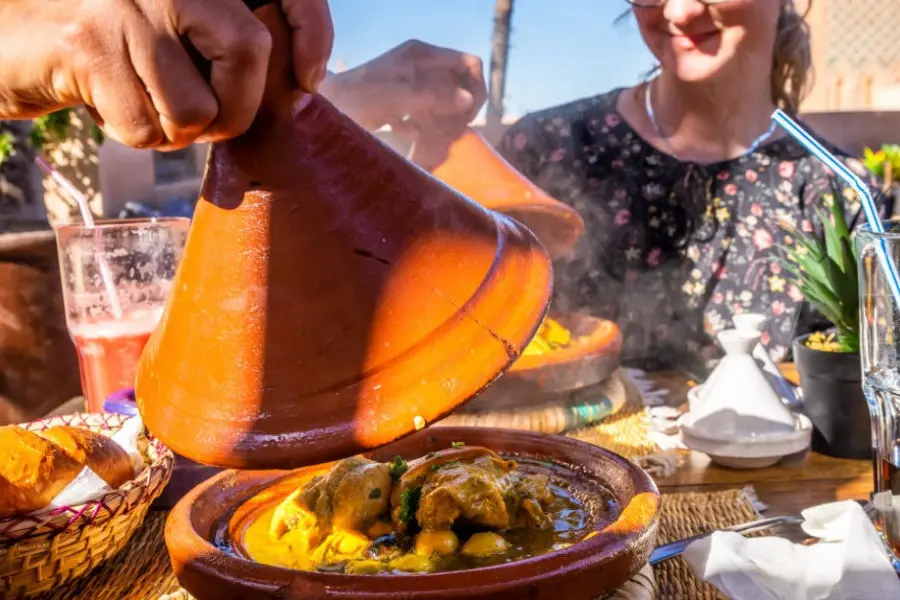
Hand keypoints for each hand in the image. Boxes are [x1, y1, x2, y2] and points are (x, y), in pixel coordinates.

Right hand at [0, 0, 332, 149]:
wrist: (16, 37)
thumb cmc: (117, 45)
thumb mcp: (181, 31)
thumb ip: (231, 46)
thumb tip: (299, 87)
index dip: (313, 32)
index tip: (309, 80)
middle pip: (248, 50)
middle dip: (236, 111)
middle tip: (209, 121)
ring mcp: (126, 5)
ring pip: (195, 107)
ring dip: (176, 131)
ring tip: (146, 105)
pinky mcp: (88, 45)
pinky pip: (144, 127)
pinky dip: (134, 135)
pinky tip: (110, 103)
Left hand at [321, 40, 485, 135]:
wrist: (317, 111)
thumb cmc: (356, 101)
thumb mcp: (397, 97)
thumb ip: (434, 96)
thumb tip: (470, 100)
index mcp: (422, 55)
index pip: (469, 63)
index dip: (476, 89)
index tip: (468, 117)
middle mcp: (418, 65)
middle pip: (459, 85)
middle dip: (460, 111)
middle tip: (452, 137)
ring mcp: (408, 85)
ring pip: (443, 103)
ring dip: (445, 125)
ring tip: (436, 147)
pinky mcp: (398, 105)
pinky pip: (425, 118)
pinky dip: (426, 132)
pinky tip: (418, 147)